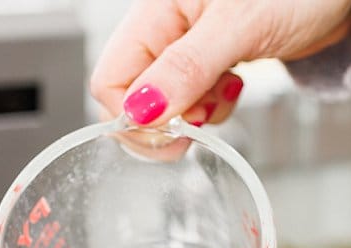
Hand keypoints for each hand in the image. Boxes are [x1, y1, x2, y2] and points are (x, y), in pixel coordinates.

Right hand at [91, 0, 350, 126]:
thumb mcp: (240, 25)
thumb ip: (187, 67)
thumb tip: (141, 111)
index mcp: (155, 11)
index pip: (110, 80)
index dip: (135, 117)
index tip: (175, 132)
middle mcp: (165, 28)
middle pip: (132, 96)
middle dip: (164, 121)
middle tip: (200, 122)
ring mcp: (187, 45)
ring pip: (164, 102)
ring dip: (193, 115)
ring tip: (226, 95)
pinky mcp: (213, 59)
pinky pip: (193, 97)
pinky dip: (212, 105)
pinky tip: (235, 87)